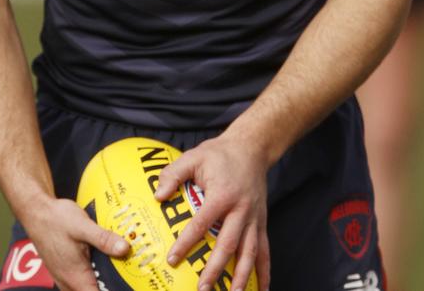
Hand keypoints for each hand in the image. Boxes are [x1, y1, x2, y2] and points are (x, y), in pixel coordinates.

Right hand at [21, 195, 129, 290]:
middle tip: (125, 273)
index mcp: (75, 277)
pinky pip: (81, 281)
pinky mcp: (65, 270)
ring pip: (87, 288)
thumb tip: (125, 249)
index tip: (125, 284)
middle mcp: (69, 282)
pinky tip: (104, 260)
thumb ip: (104, 239)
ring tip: (119, 267)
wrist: (37, 212)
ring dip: (102, 282)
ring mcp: (65, 277)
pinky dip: (94, 275)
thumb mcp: (83, 226)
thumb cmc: (56, 219)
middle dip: (109, 286)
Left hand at [154, 133, 269, 290]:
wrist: (252, 147)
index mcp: (222, 194)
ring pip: (249, 252)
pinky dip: (265, 270)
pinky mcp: (262, 221)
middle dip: (215, 269)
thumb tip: (158, 196)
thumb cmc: (220, 154)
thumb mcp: (194, 156)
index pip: (202, 223)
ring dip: (242, 276)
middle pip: (228, 244)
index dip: (186, 242)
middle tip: (202, 288)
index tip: (173, 259)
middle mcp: (241, 209)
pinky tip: (263, 289)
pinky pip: (265, 249)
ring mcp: (254, 217)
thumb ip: (174, 173)